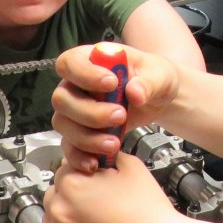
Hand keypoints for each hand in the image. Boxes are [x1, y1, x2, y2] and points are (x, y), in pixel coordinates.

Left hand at [43, 152, 218, 222]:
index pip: (64, 169)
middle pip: (56, 195)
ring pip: (55, 222)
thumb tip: (100, 156)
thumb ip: (108, 157)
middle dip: (73, 196)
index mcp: (72, 185)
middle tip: (98, 205)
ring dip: (69, 220)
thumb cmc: (150, 216)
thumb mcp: (133, 168)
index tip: (93, 182)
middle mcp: (60, 213)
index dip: (83, 174)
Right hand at [51, 43, 180, 172]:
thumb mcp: (159, 74)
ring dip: (87, 136)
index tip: (111, 83)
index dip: (84, 74)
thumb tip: (134, 93)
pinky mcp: (79, 133)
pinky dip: (80, 156)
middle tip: (120, 116)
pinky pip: (69, 146)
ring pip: (63, 124)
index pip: (69, 63)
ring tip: (114, 142)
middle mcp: (75, 84)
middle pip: (62, 98)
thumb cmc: (153, 78)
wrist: (159, 100)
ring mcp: (74, 110)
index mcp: (89, 60)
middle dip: (90, 112)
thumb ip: (148, 82)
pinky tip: (97, 162)